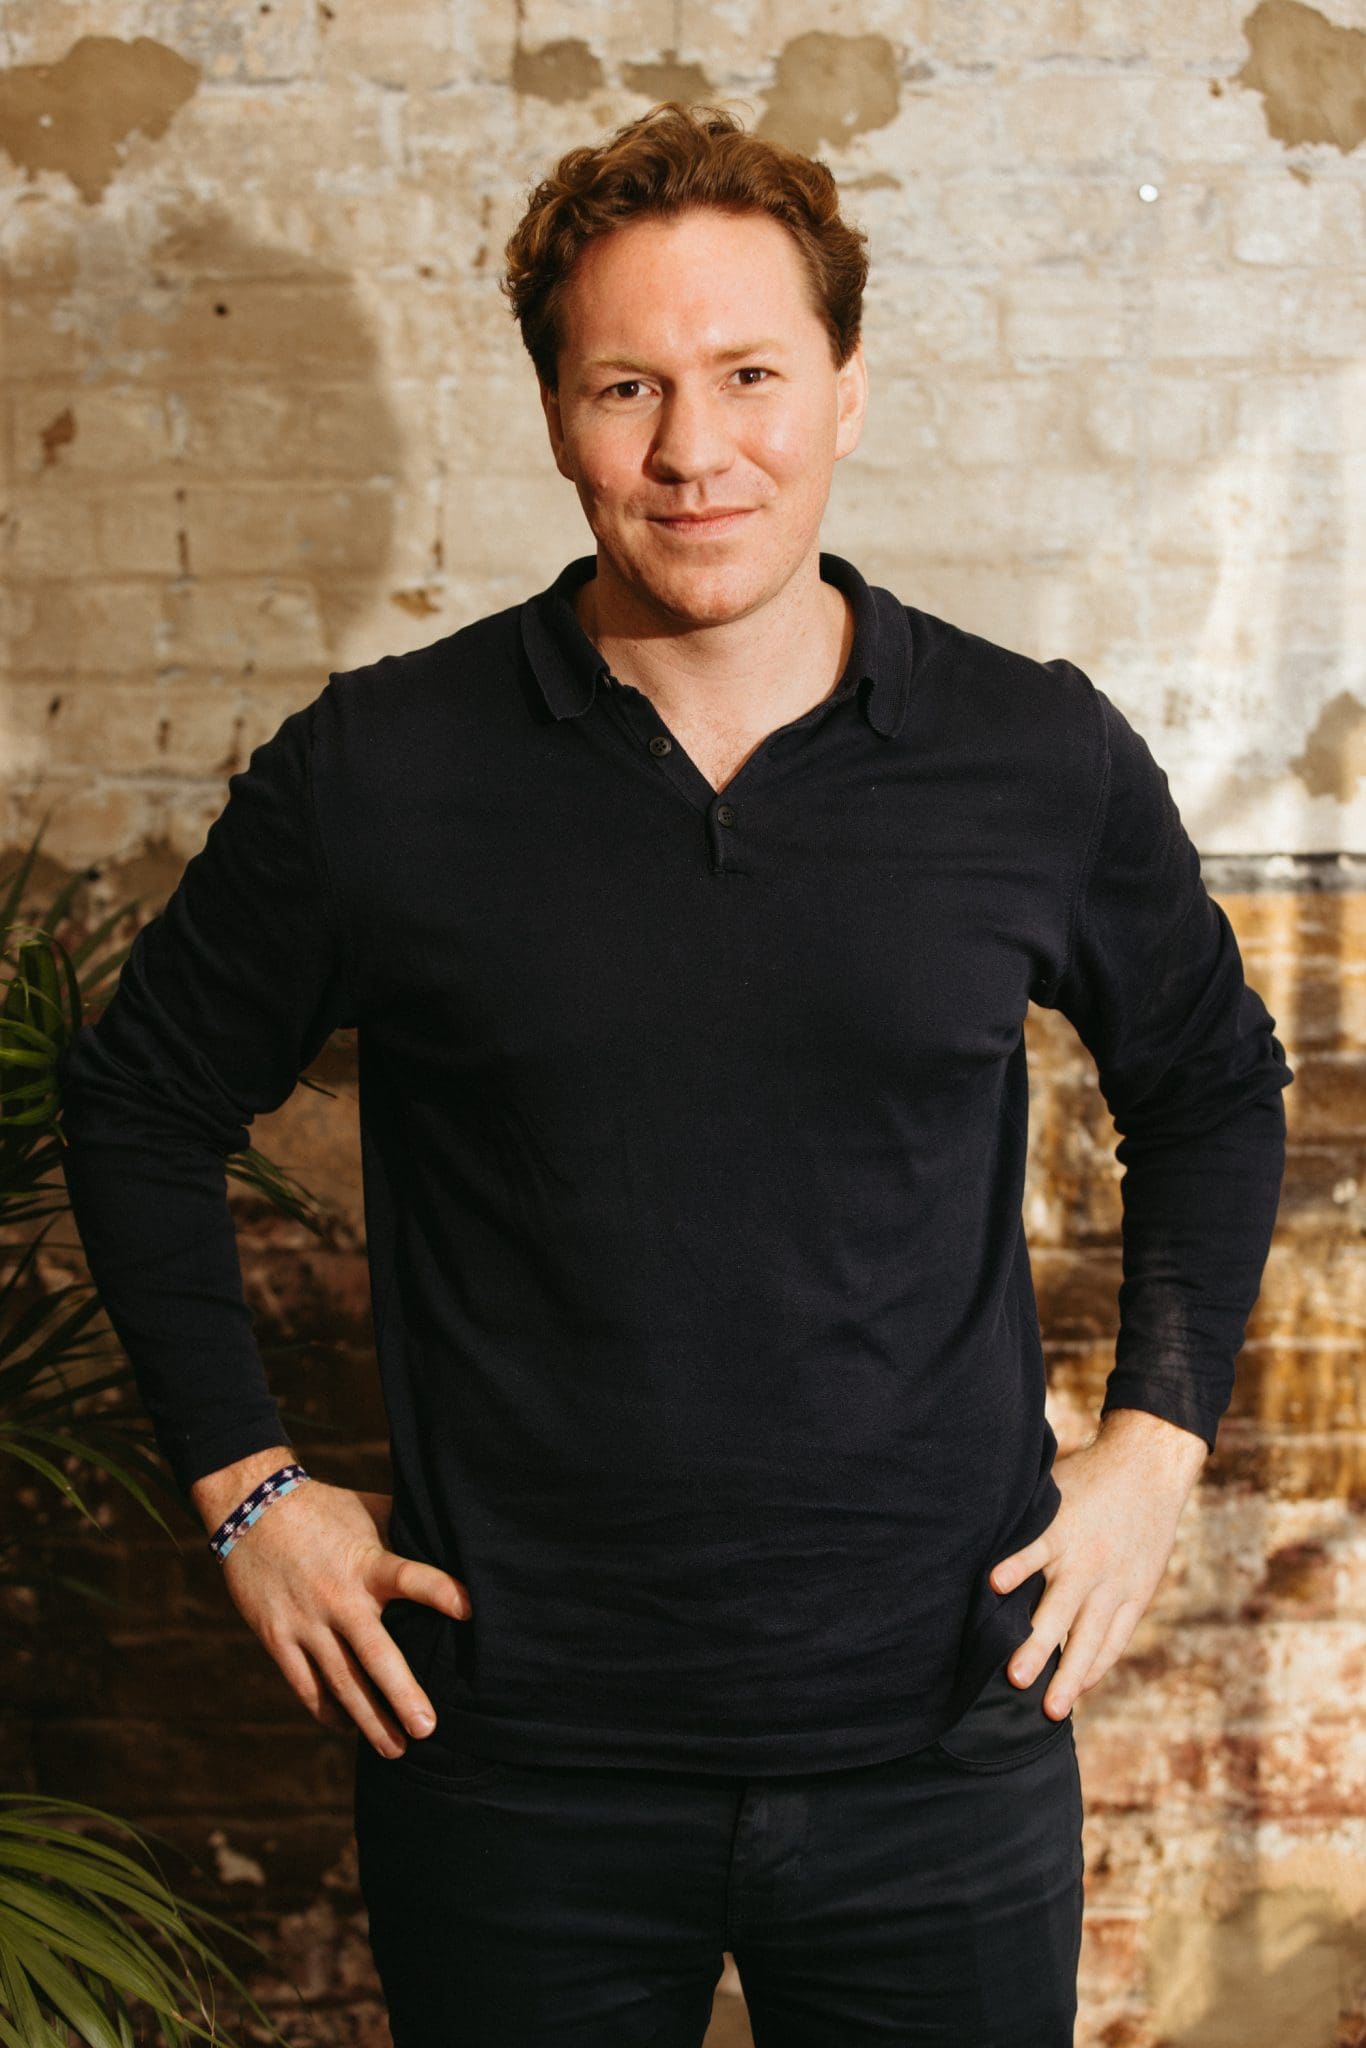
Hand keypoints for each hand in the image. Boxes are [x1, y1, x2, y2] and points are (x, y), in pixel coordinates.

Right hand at [216, 1478, 471, 1757]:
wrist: (252, 1510)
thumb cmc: (325, 1511)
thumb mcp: (369, 1512)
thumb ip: (405, 1533)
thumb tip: (454, 1540)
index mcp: (367, 1562)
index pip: (409, 1577)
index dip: (440, 1592)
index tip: (471, 1611)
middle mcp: (338, 1597)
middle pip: (374, 1654)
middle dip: (402, 1695)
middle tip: (427, 1730)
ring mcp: (305, 1623)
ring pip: (340, 1681)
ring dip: (369, 1720)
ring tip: (396, 1749)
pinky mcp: (277, 1638)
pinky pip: (305, 1685)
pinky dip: (328, 1711)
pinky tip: (349, 1728)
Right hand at [986, 1408, 1207, 1720]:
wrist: (1148, 1464)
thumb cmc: (1142, 1519)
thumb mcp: (1144, 1567)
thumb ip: (1115, 1601)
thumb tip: (1080, 1637)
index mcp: (1129, 1596)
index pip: (1106, 1647)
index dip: (1084, 1676)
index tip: (1060, 1705)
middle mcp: (1107, 1584)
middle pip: (1082, 1637)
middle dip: (1062, 1674)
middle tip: (1041, 1708)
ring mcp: (1082, 1555)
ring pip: (1056, 1605)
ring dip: (1035, 1640)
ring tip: (1013, 1673)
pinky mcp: (1061, 1525)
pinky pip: (1034, 1550)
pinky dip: (1015, 1567)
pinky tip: (993, 1585)